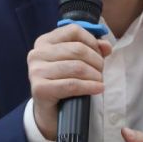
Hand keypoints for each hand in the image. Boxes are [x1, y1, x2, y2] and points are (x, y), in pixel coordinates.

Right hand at [27, 24, 111, 139]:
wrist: (50, 111)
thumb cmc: (64, 81)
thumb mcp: (77, 61)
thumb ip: (92, 49)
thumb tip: (106, 46)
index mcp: (45, 41)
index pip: (73, 31)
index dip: (92, 41)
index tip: (99, 54)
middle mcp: (37, 53)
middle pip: (77, 49)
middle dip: (96, 61)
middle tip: (101, 72)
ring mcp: (36, 71)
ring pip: (76, 67)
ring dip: (95, 75)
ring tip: (100, 81)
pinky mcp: (40, 89)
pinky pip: (71, 85)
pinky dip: (89, 86)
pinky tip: (98, 88)